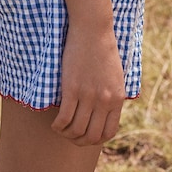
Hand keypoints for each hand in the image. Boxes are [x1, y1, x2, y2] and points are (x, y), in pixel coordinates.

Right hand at [51, 23, 125, 145]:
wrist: (92, 29)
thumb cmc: (103, 48)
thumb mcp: (116, 75)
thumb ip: (111, 94)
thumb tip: (103, 111)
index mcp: (117, 98)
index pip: (109, 133)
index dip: (96, 140)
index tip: (86, 136)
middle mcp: (104, 101)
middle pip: (91, 136)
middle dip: (79, 141)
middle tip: (70, 136)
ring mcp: (88, 95)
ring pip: (77, 130)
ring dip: (67, 135)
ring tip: (61, 129)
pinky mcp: (72, 88)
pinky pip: (64, 118)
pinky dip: (58, 126)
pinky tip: (55, 124)